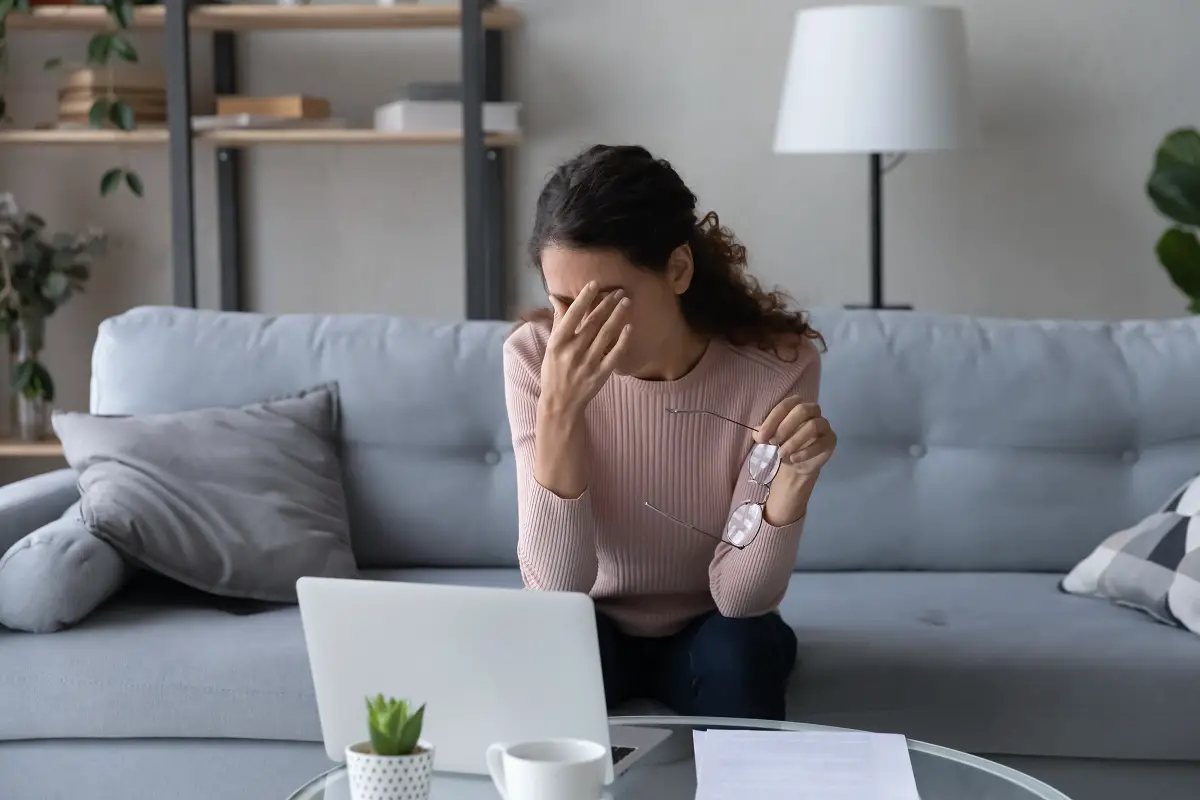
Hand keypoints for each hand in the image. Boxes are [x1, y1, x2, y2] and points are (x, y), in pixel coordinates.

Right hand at [539, 281, 631, 418]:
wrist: (561, 403)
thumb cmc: (554, 371)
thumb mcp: (552, 347)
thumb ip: (558, 322)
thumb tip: (557, 297)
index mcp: (558, 342)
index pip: (572, 315)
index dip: (584, 298)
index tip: (596, 284)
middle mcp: (573, 351)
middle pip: (593, 322)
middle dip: (607, 303)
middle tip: (619, 291)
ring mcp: (588, 363)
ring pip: (606, 334)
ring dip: (618, 316)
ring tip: (626, 302)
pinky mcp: (600, 374)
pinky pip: (615, 354)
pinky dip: (623, 340)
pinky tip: (629, 327)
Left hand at [755, 397, 836, 475]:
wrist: (795, 462)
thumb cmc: (782, 443)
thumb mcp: (769, 437)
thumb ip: (763, 433)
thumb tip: (757, 432)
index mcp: (796, 404)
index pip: (785, 405)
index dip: (772, 420)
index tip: (761, 436)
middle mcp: (813, 410)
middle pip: (802, 410)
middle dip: (785, 427)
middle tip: (772, 442)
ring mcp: (824, 424)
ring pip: (813, 426)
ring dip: (794, 441)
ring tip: (781, 453)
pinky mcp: (830, 439)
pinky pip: (821, 443)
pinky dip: (805, 452)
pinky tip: (793, 459)